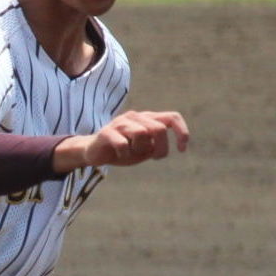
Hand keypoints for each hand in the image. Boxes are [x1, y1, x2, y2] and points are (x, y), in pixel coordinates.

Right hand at [73, 109, 189, 168]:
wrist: (94, 152)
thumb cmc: (123, 151)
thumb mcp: (144, 150)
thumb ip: (156, 145)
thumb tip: (163, 145)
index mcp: (147, 119)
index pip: (172, 118)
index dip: (181, 132)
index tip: (181, 149)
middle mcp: (135, 117)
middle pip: (158, 129)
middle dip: (161, 148)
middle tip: (155, 158)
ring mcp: (120, 122)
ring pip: (141, 133)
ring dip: (140, 149)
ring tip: (132, 154)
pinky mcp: (107, 132)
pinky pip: (123, 144)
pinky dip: (125, 154)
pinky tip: (120, 155)